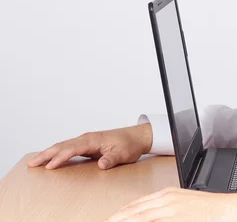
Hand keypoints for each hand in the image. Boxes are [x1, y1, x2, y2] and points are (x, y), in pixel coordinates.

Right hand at [28, 123, 152, 169]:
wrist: (137, 136)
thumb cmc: (130, 144)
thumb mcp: (123, 153)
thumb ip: (112, 159)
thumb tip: (102, 165)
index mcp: (93, 139)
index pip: (72, 148)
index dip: (60, 157)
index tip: (50, 166)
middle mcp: (87, 138)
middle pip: (63, 145)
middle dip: (46, 154)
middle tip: (32, 163)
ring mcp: (86, 141)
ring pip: (63, 145)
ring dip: (49, 153)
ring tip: (35, 162)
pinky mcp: (87, 145)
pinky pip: (68, 148)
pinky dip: (57, 152)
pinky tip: (50, 158)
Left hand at [105, 187, 236, 221]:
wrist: (231, 210)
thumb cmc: (212, 212)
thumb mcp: (186, 209)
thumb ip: (169, 213)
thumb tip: (157, 215)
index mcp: (167, 196)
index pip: (136, 207)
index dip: (120, 215)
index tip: (110, 220)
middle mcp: (166, 199)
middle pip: (132, 211)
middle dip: (116, 219)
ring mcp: (170, 207)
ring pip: (137, 216)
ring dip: (122, 220)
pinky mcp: (175, 215)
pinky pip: (150, 219)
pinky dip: (137, 221)